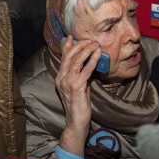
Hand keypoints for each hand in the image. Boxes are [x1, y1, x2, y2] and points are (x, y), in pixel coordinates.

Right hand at [55, 35, 102, 156]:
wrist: (76, 122)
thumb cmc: (79, 105)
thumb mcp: (79, 86)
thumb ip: (81, 75)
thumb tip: (88, 63)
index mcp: (60, 78)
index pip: (63, 58)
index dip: (67, 46)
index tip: (71, 37)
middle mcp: (61, 79)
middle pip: (69, 56)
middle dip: (80, 46)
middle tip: (90, 40)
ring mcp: (67, 83)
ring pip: (76, 61)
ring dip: (87, 50)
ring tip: (95, 45)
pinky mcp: (76, 87)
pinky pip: (85, 71)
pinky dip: (92, 61)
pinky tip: (98, 55)